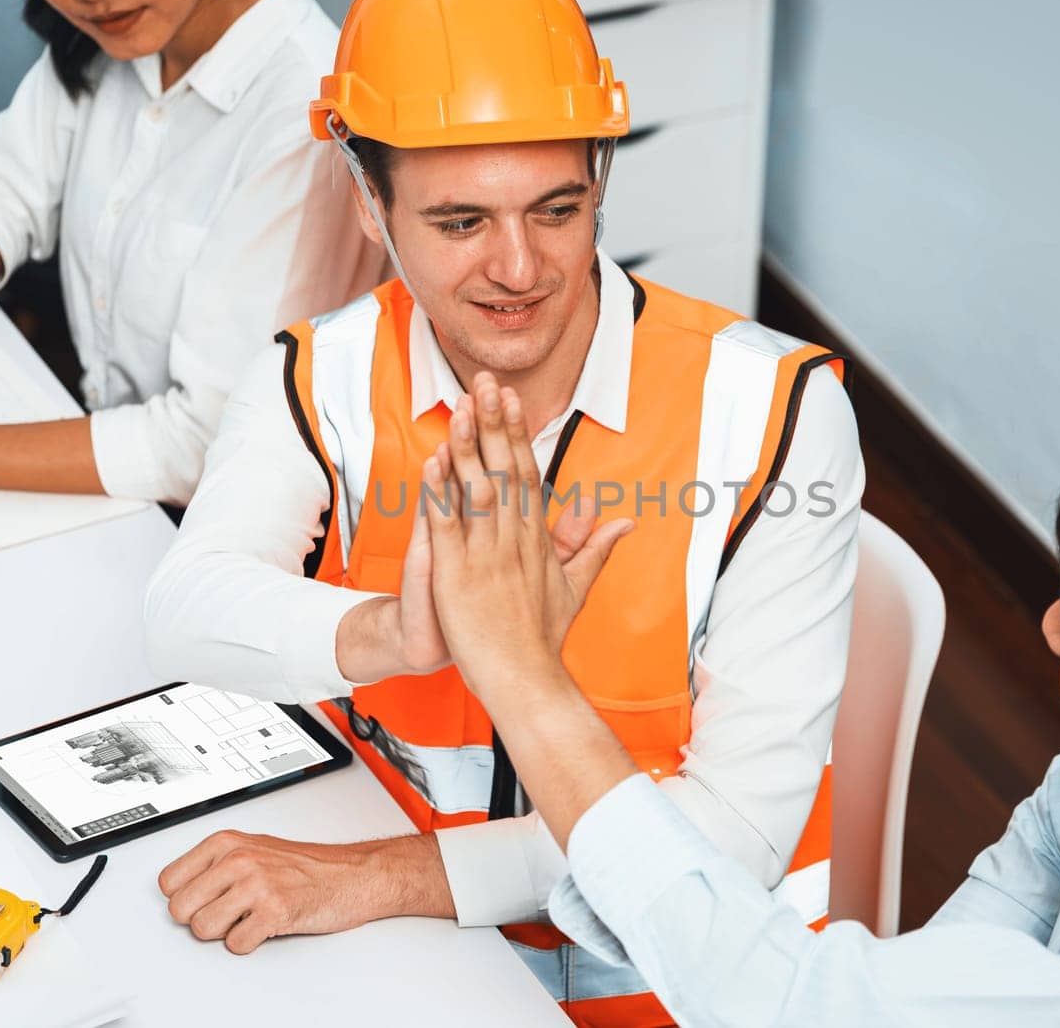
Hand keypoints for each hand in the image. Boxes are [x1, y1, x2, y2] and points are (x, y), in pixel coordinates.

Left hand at [158, 831, 381, 953]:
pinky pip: (235, 945)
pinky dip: (249, 943)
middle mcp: (239, 859)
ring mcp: (257, 885)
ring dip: (224, 932)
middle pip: (180, 909)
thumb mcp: (256, 848)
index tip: (202, 899)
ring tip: (248, 917)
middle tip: (226, 912)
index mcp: (227, 842)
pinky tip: (264, 926)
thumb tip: (180, 889)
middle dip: (201, 918)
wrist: (353, 874)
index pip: (169, 882)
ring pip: (203, 929)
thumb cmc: (308, 865)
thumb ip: (216, 864)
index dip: (185, 897)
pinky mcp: (274, 911)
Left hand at [421, 373, 632, 698]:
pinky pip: (448, 525)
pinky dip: (440, 493)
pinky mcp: (460, 575)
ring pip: (478, 487)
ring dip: (468, 445)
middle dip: (493, 422)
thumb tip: (626, 521)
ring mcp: (487, 554)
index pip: (526, 473)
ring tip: (460, 407)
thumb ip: (595, 548)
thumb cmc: (544, 637)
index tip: (508, 399)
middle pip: (504, 469)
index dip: (515, 434)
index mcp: (537, 538)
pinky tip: (433, 461)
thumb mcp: (575, 588)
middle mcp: (515, 539)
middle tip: (484, 382)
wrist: (526, 677)